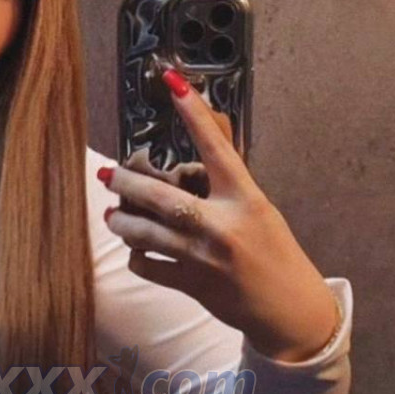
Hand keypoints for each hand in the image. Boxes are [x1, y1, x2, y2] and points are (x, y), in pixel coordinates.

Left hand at [100, 68, 340, 361]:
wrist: (286, 309)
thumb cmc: (273, 253)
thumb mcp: (259, 208)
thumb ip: (227, 181)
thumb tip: (200, 142)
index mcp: (245, 199)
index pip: (215, 147)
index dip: (193, 113)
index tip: (172, 84)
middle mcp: (222, 225)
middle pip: (161, 197)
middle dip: (126, 183)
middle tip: (108, 174)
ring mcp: (202, 257)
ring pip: (145, 234)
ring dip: (121, 221)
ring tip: (113, 214)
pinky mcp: (190, 284)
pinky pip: (147, 266)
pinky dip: (137, 256)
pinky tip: (137, 248)